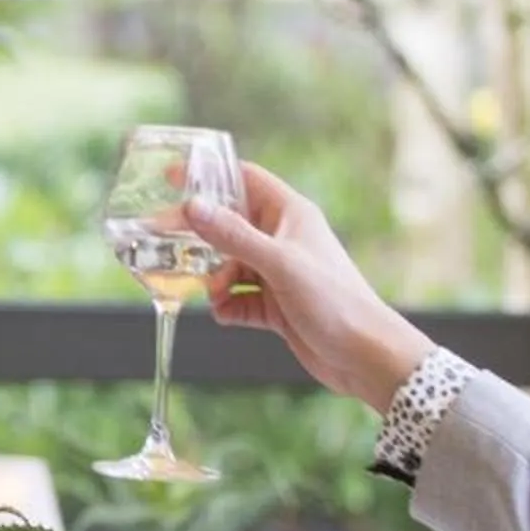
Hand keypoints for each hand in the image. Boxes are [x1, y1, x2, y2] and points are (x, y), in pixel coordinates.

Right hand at [182, 163, 432, 413]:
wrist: (363, 354)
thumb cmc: (333, 301)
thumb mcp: (279, 264)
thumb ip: (233, 236)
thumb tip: (192, 207)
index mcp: (289, 214)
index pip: (243, 179)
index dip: (208, 176)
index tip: (171, 179)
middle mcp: (281, 238)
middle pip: (227, 226)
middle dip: (201, 239)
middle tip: (166, 247)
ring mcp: (277, 273)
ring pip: (227, 265)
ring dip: (214, 279)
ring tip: (216, 294)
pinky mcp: (274, 305)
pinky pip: (236, 298)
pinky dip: (226, 306)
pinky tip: (226, 314)